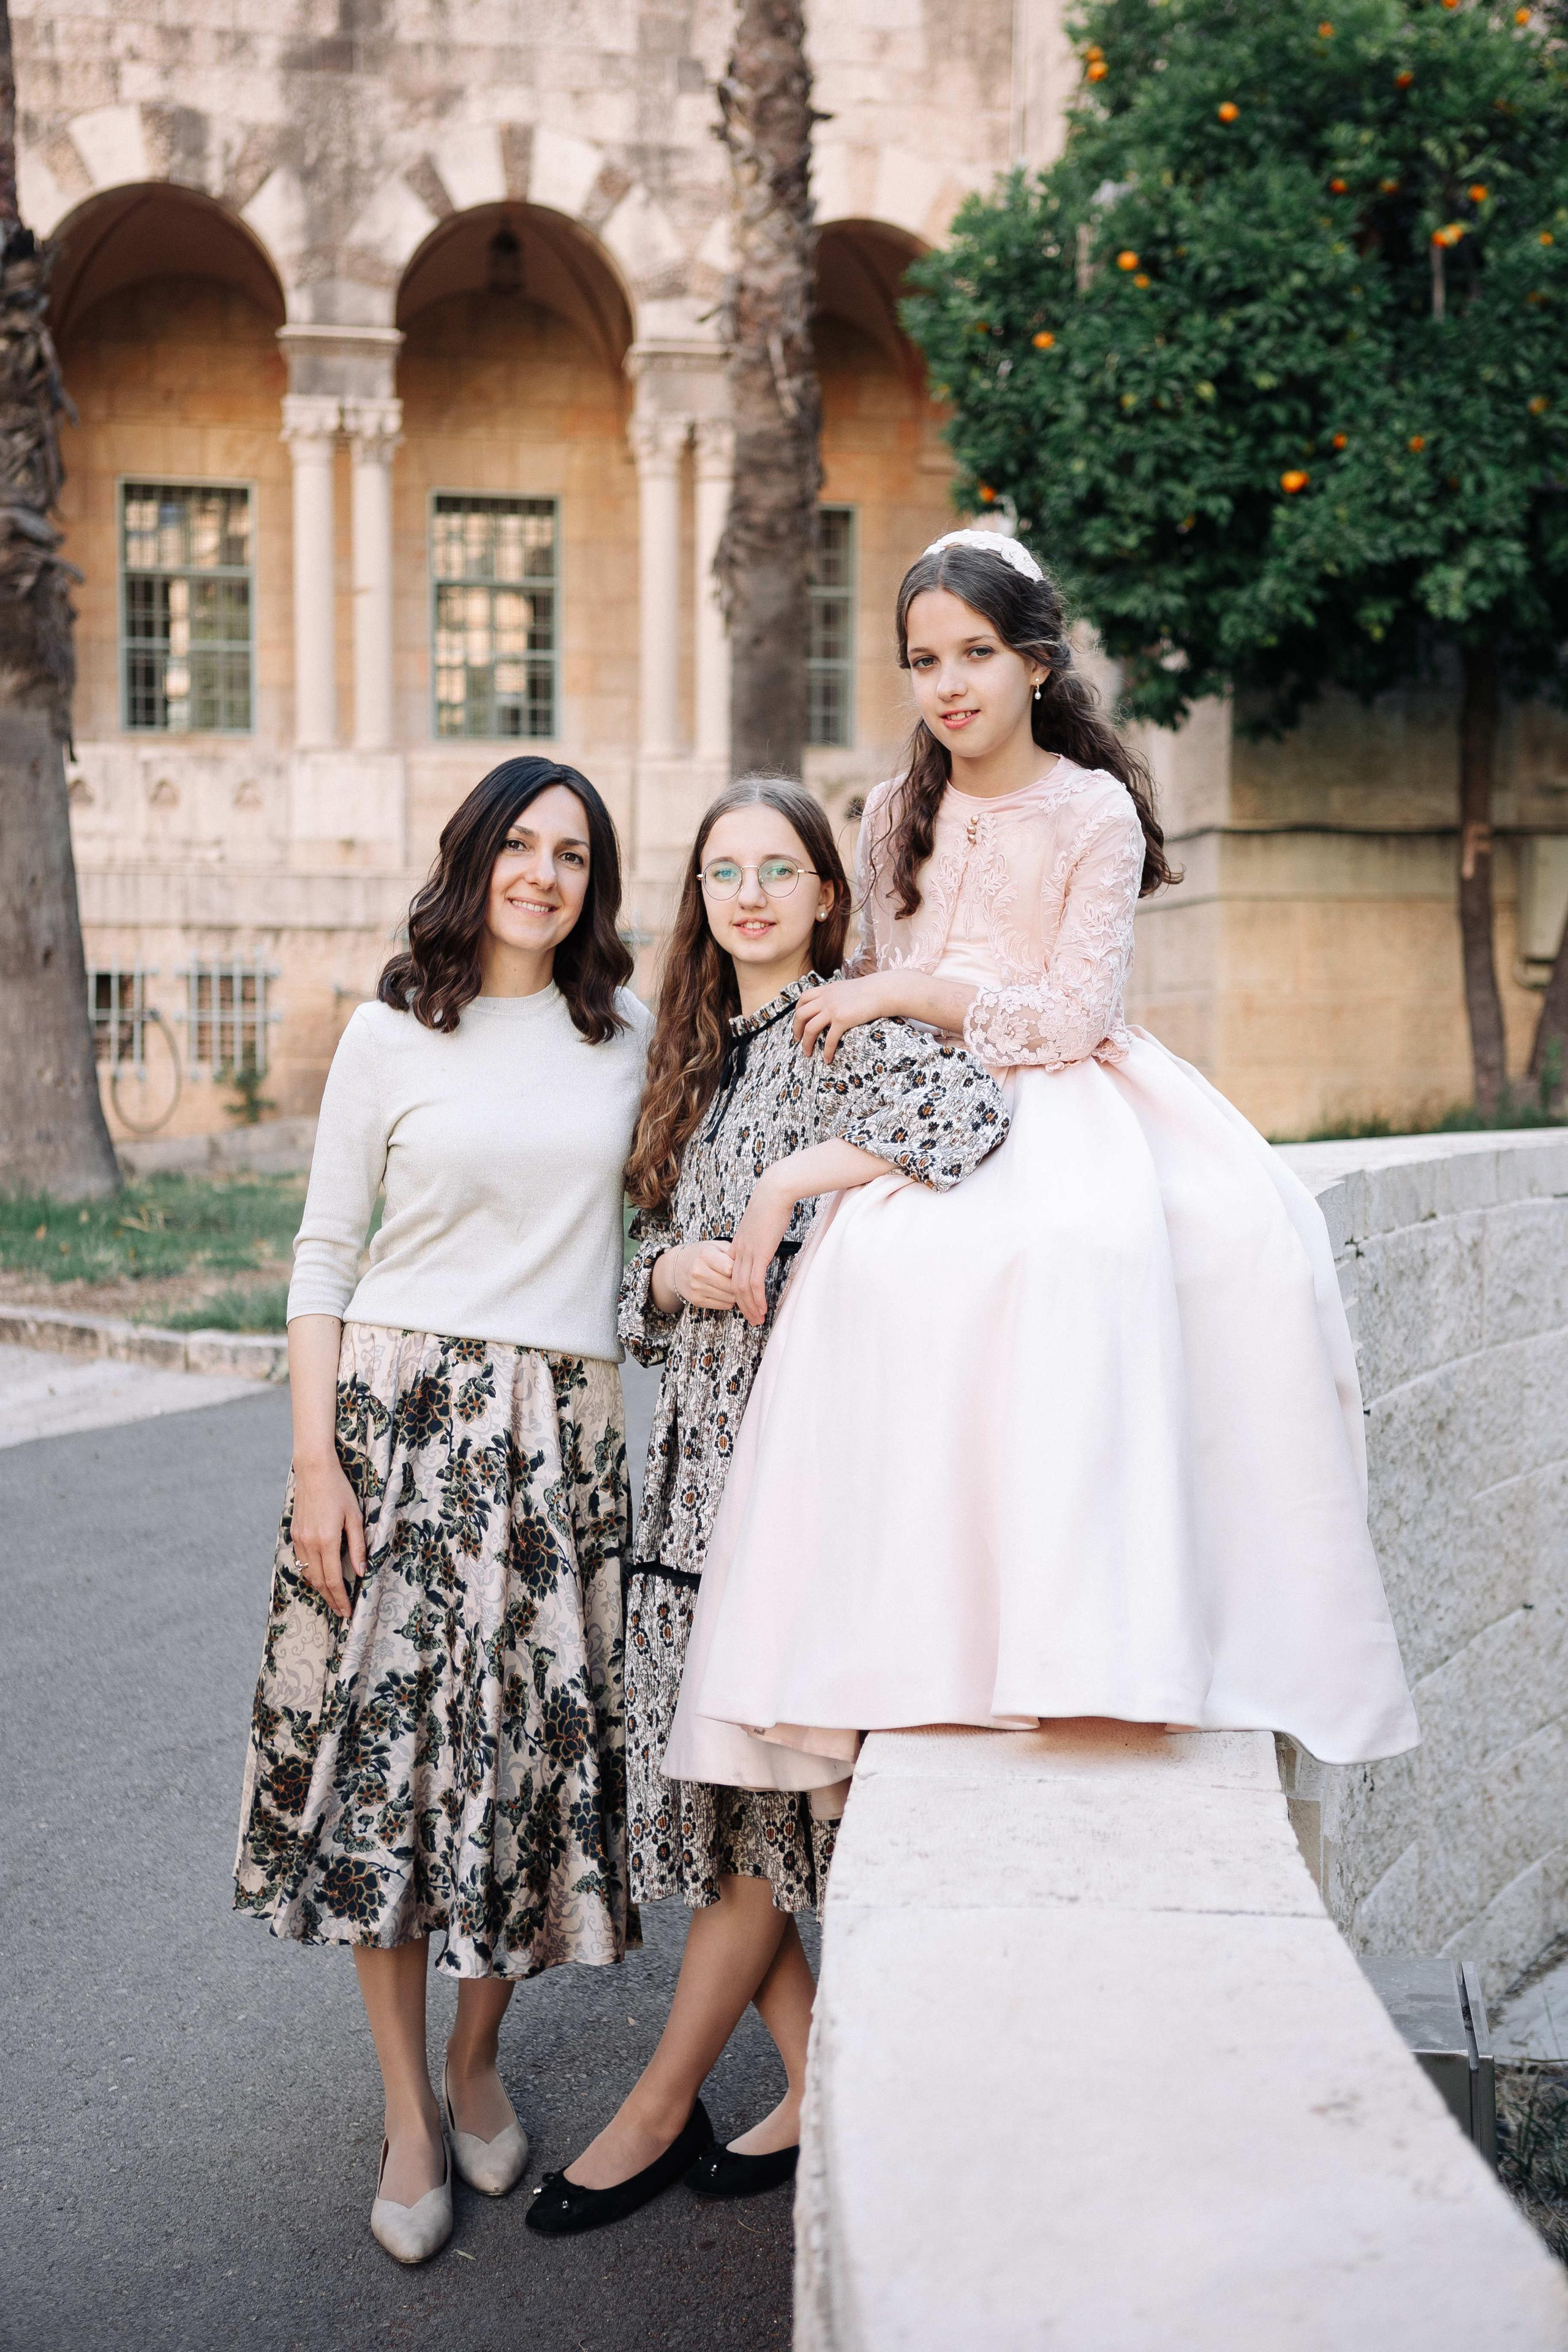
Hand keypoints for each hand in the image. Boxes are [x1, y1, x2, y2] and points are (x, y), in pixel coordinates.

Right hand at [289, 1453, 365, 1619]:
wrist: (314, 1471)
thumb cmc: (339, 1490)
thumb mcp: (355, 1517)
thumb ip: (358, 1546)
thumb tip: (362, 1571)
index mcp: (327, 1540)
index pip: (333, 1579)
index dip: (341, 1598)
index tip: (348, 1611)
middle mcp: (310, 1543)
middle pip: (319, 1582)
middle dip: (331, 1600)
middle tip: (342, 1612)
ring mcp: (299, 1539)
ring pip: (308, 1574)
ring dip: (320, 1590)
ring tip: (333, 1599)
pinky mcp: (294, 1534)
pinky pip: (302, 1562)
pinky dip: (311, 1574)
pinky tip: (321, 1578)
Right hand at [663, 1239, 738, 1313]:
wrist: (676, 1268)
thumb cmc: (701, 1255)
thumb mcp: (715, 1246)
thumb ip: (733, 1252)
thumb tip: (751, 1263)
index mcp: (705, 1255)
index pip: (731, 1268)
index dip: (740, 1269)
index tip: (743, 1268)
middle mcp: (699, 1272)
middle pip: (732, 1285)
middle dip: (741, 1283)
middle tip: (744, 1279)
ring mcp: (697, 1288)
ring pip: (730, 1297)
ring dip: (736, 1293)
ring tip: (734, 1285)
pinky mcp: (697, 1300)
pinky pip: (724, 1305)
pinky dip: (729, 1300)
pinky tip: (726, 1292)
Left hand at [730, 1171, 795, 1326]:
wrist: (775, 1190)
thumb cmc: (772, 1202)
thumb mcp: (761, 1222)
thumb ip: (760, 1234)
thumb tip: (767, 1237)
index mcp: (738, 1243)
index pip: (732, 1273)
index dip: (737, 1291)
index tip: (745, 1303)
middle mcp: (739, 1251)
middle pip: (733, 1286)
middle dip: (742, 1306)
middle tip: (751, 1319)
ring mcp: (747, 1252)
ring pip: (741, 1288)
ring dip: (749, 1307)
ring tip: (757, 1320)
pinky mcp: (759, 1253)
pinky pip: (754, 1282)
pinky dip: (757, 1298)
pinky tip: (762, 1308)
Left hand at [793, 973, 892, 1063]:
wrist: (882, 991)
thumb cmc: (870, 991)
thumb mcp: (847, 988)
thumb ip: (837, 994)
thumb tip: (835, 1003)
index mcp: (826, 990)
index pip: (803, 999)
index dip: (797, 1012)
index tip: (799, 1022)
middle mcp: (825, 999)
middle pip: (801, 1015)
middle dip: (796, 1029)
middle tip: (798, 1040)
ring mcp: (832, 1009)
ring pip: (810, 1028)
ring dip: (806, 1043)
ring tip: (808, 1053)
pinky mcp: (842, 1020)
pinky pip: (829, 1039)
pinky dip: (826, 1051)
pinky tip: (827, 1059)